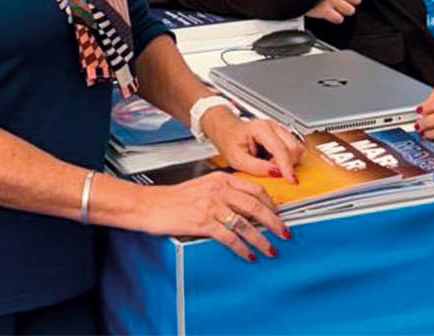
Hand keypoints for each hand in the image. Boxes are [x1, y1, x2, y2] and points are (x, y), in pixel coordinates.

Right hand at [141, 170, 289, 260]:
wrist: (149, 204)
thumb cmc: (173, 198)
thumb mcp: (202, 186)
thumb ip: (223, 192)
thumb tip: (244, 205)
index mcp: (221, 179)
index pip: (255, 188)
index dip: (271, 203)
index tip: (279, 213)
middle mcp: (219, 190)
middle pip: (256, 206)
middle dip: (274, 221)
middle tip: (284, 232)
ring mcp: (212, 206)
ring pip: (246, 223)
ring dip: (261, 239)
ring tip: (270, 248)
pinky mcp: (203, 222)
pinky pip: (230, 237)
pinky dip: (242, 248)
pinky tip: (248, 254)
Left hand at [201, 108, 303, 182]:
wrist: (228, 132)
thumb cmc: (230, 142)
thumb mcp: (236, 159)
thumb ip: (256, 167)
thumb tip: (275, 173)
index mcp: (261, 128)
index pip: (280, 148)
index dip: (287, 166)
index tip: (291, 179)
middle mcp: (274, 126)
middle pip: (293, 147)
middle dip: (286, 164)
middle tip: (270, 171)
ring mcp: (280, 130)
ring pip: (297, 148)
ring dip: (287, 162)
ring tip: (269, 164)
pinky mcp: (284, 136)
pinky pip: (294, 150)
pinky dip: (287, 159)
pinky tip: (273, 160)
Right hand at [306, 0, 367, 23]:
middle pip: (357, 0)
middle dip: (351, 2)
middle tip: (344, 1)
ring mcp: (331, 0)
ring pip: (350, 10)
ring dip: (344, 11)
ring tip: (337, 8)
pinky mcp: (324, 10)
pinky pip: (338, 19)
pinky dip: (336, 18)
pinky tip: (331, 13)